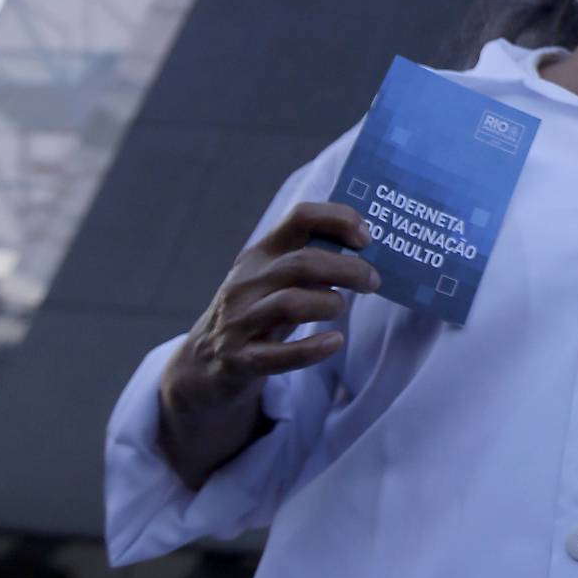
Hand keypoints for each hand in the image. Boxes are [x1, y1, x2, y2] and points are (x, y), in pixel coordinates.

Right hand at [162, 200, 378, 422]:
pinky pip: (277, 356)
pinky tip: (334, 342)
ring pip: (289, 303)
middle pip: (302, 263)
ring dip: (328, 304)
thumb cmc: (258, 311)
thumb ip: (311, 260)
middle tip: (372, 281)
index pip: (300, 216)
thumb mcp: (276, 278)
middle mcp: (247, 282)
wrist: (205, 361)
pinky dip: (311, 349)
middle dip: (347, 269)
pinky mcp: (239, 359)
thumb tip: (366, 248)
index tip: (365, 237)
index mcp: (260, 253)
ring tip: (341, 309)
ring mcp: (239, 321)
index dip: (338, 219)